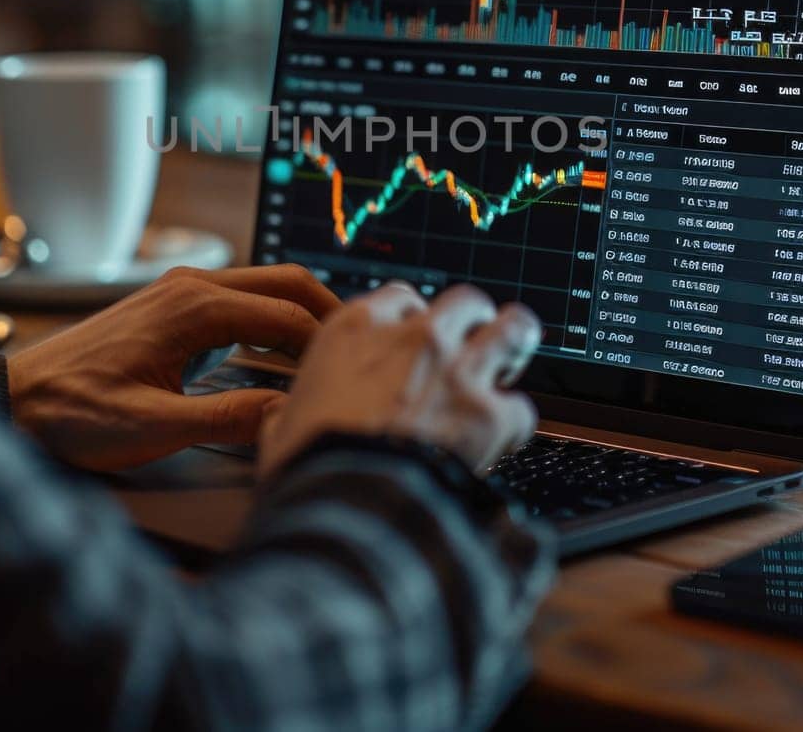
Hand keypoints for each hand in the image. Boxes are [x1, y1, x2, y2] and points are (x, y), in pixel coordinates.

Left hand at [6, 264, 339, 471]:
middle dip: (330, 314)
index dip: (329, 344)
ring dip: (302, 315)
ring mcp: (180, 292)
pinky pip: (241, 300)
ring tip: (333, 357)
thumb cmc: (73, 413)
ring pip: (265, 288)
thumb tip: (288, 415)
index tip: (356, 374)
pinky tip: (282, 355)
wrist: (13, 400)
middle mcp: (192, 287)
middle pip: (286, 283)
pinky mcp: (170, 306)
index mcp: (195, 307)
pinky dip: (274, 319)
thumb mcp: (153, 427)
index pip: (289, 314)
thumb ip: (227, 419)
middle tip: (365, 351)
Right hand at [258, 282, 539, 479]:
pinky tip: (503, 439)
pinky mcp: (489, 414)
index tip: (413, 341)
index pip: (402, 298)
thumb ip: (294, 407)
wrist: (344, 504)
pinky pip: (521, 407)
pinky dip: (514, 423)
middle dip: (471, 323)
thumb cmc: (307, 465)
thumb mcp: (283, 421)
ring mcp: (457, 371)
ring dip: (514, 343)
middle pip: (465, 302)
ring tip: (512, 360)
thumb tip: (281, 419)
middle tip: (470, 347)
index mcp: (357, 330)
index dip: (414, 320)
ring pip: (511, 329)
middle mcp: (414, 338)